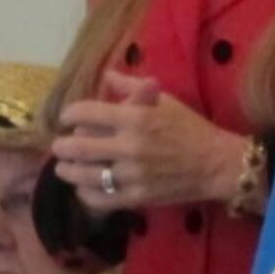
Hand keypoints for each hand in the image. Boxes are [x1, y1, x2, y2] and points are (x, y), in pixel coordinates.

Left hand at [50, 68, 246, 212]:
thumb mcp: (165, 100)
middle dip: (62, 146)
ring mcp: (133, 175)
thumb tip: (107, 75)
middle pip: (79, 147)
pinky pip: (101, 198)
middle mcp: (130, 146)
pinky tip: (83, 187)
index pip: (86, 113)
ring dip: (67, 171)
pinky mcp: (137, 197)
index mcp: (135, 118)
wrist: (216, 164)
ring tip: (63, 168)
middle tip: (58, 146)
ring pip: (85, 175)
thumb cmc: (189, 127)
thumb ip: (132, 87)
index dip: (70, 114)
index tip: (67, 118)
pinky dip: (86, 193)